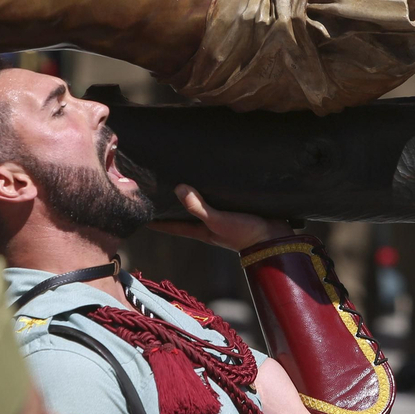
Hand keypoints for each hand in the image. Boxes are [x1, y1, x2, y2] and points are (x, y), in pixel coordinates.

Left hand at [149, 185, 292, 251]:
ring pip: (199, 204)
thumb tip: (179, 188)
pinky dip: (209, 189)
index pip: (171, 225)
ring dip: (189, 194)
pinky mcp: (234, 208)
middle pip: (183, 213)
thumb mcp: (218, 221)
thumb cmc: (245, 233)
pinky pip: (216, 198)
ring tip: (176, 177)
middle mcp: (208, 224)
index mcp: (200, 230)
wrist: (276, 236)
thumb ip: (199, 207)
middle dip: (170, 204)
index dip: (155, 221)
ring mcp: (221, 217)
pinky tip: (206, 177)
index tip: (139, 213)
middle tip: (155, 188)